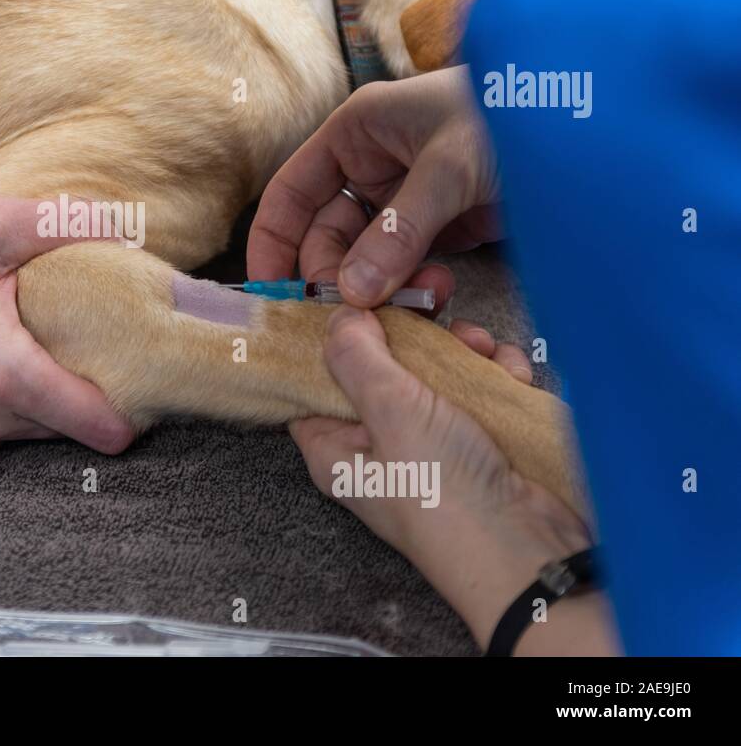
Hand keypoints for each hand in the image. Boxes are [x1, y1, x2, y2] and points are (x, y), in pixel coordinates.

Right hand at [0, 197, 135, 462]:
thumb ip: (60, 223)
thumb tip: (127, 225)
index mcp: (2, 372)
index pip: (97, 421)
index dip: (129, 407)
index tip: (145, 386)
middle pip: (67, 423)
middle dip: (84, 392)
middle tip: (84, 343)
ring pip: (31, 430)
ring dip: (40, 399)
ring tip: (27, 344)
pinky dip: (1, 407)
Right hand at [248, 67, 501, 307]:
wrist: (596, 122)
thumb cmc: (515, 114)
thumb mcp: (451, 168)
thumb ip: (399, 231)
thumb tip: (352, 292)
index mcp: (357, 134)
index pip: (293, 192)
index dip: (274, 240)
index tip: (269, 290)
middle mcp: (374, 166)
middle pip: (327, 234)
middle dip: (338, 274)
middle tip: (358, 310)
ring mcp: (406, 200)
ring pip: (368, 258)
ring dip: (383, 286)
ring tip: (419, 299)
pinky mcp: (442, 227)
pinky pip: (407, 268)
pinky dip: (414, 288)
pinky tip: (438, 295)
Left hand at [290, 307, 616, 653]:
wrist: (535, 551)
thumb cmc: (448, 494)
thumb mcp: (391, 411)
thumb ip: (357, 357)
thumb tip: (336, 316)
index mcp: (335, 448)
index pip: (312, 382)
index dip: (327, 337)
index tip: (348, 296)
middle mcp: (377, 444)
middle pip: (378, 366)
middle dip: (410, 334)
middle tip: (433, 307)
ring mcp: (431, 442)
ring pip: (432, 372)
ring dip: (460, 350)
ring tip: (481, 347)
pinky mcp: (479, 440)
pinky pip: (477, 388)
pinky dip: (494, 373)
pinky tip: (510, 372)